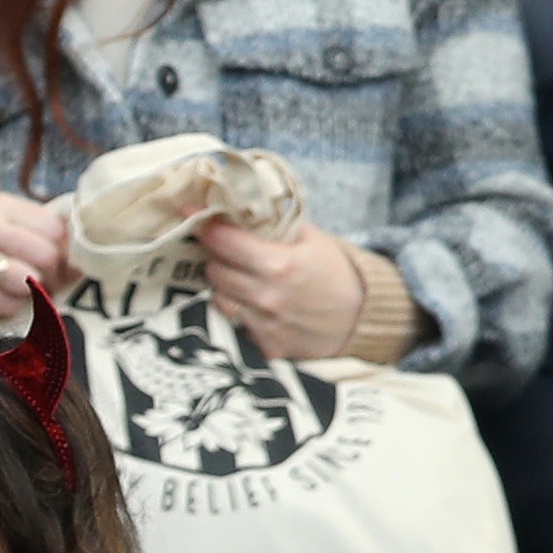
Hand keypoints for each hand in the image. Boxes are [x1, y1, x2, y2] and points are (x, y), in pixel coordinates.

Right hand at [0, 197, 74, 326]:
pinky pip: (7, 303)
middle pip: (46, 254)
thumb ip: (39, 236)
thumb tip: (83, 261)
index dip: (62, 252)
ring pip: (29, 280)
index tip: (54, 265)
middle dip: (50, 276)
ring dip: (31, 294)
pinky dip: (10, 308)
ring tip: (18, 293)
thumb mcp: (0, 228)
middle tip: (41, 284)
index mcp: (0, 204)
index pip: (55, 228)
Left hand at [196, 215, 376, 361]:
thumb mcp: (313, 239)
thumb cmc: (336, 274)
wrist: (363, 319)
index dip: (204, 225)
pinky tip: (253, 303)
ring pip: (218, 298)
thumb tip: (242, 204)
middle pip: (214, 270)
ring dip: (222, 285)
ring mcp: (264, 325)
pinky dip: (237, 310)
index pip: (223, 241)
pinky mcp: (265, 348)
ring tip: (239, 277)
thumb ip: (277, 223)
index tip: (189, 211)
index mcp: (277, 264)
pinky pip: (234, 323)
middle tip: (226, 251)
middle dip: (216, 257)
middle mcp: (266, 296)